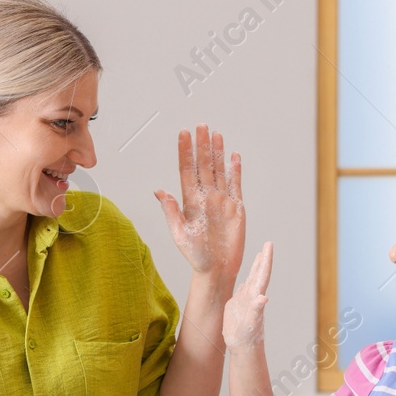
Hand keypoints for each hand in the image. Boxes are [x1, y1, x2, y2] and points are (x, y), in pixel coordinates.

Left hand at [154, 124, 244, 280]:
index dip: (185, 151)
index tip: (183, 134)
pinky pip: (235, 184)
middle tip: (200, 125)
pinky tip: (234, 156)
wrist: (217, 269)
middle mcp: (205, 197)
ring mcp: (221, 200)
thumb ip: (171, 211)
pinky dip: (235, 170)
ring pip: (219, 170)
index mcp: (190, 201)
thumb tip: (159, 191)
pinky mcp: (236, 207)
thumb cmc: (196, 256)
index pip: (187, 170)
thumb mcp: (179, 234)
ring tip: (215, 134)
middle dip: (201, 145)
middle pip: (203, 165)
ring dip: (217, 152)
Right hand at [223, 242, 272, 351]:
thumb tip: (263, 298)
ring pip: (252, 279)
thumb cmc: (247, 338)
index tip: (269, 245)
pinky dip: (245, 281)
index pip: (262, 274)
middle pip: (259, 273)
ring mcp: (245, 300)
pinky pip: (242, 289)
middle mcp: (252, 296)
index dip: (266, 259)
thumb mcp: (251, 324)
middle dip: (263, 258)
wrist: (243, 347)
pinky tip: (245, 278)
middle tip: (268, 243)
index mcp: (256, 297)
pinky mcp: (237, 306)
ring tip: (259, 254)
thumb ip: (256, 311)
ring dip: (256, 267)